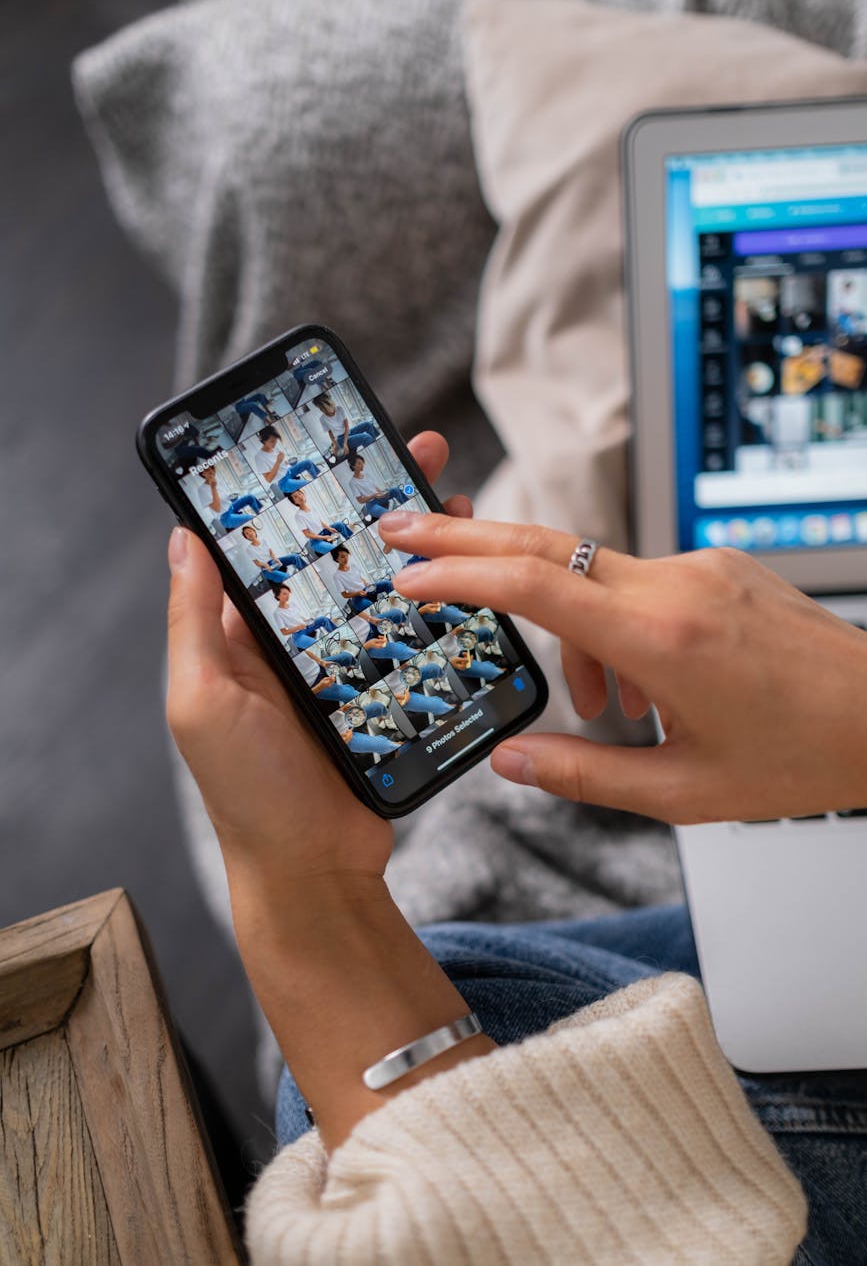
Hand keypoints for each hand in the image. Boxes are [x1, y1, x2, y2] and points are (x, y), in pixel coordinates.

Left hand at [167, 435, 483, 1150]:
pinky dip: (439, 603)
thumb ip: (195, 621)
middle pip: (338, 556)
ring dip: (415, 545)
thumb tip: (184, 537)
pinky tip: (466, 574)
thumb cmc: (249, 795)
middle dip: (375, 503)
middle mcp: (296, 645)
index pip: (272, 548)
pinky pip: (414, 637)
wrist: (315, 873)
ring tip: (452, 500)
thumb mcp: (203, 701)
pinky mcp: (386, 694)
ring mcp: (345, 669)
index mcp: (243, 637)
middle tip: (415, 453)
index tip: (334, 447)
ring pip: (384, 590)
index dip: (302, 495)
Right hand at [378, 512, 866, 823]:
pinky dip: (612, 625)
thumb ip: (584, 776)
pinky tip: (644, 688)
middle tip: (404, 534)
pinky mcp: (717, 566)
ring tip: (608, 711)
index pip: (536, 586)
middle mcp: (678, 585)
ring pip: (591, 574)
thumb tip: (508, 763)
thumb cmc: (802, 758)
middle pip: (544, 543)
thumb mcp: (685, 791)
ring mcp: (700, 567)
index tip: (408, 574)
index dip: (460, 575)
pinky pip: (636, 582)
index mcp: (664, 640)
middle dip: (466, 539)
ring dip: (566, 627)